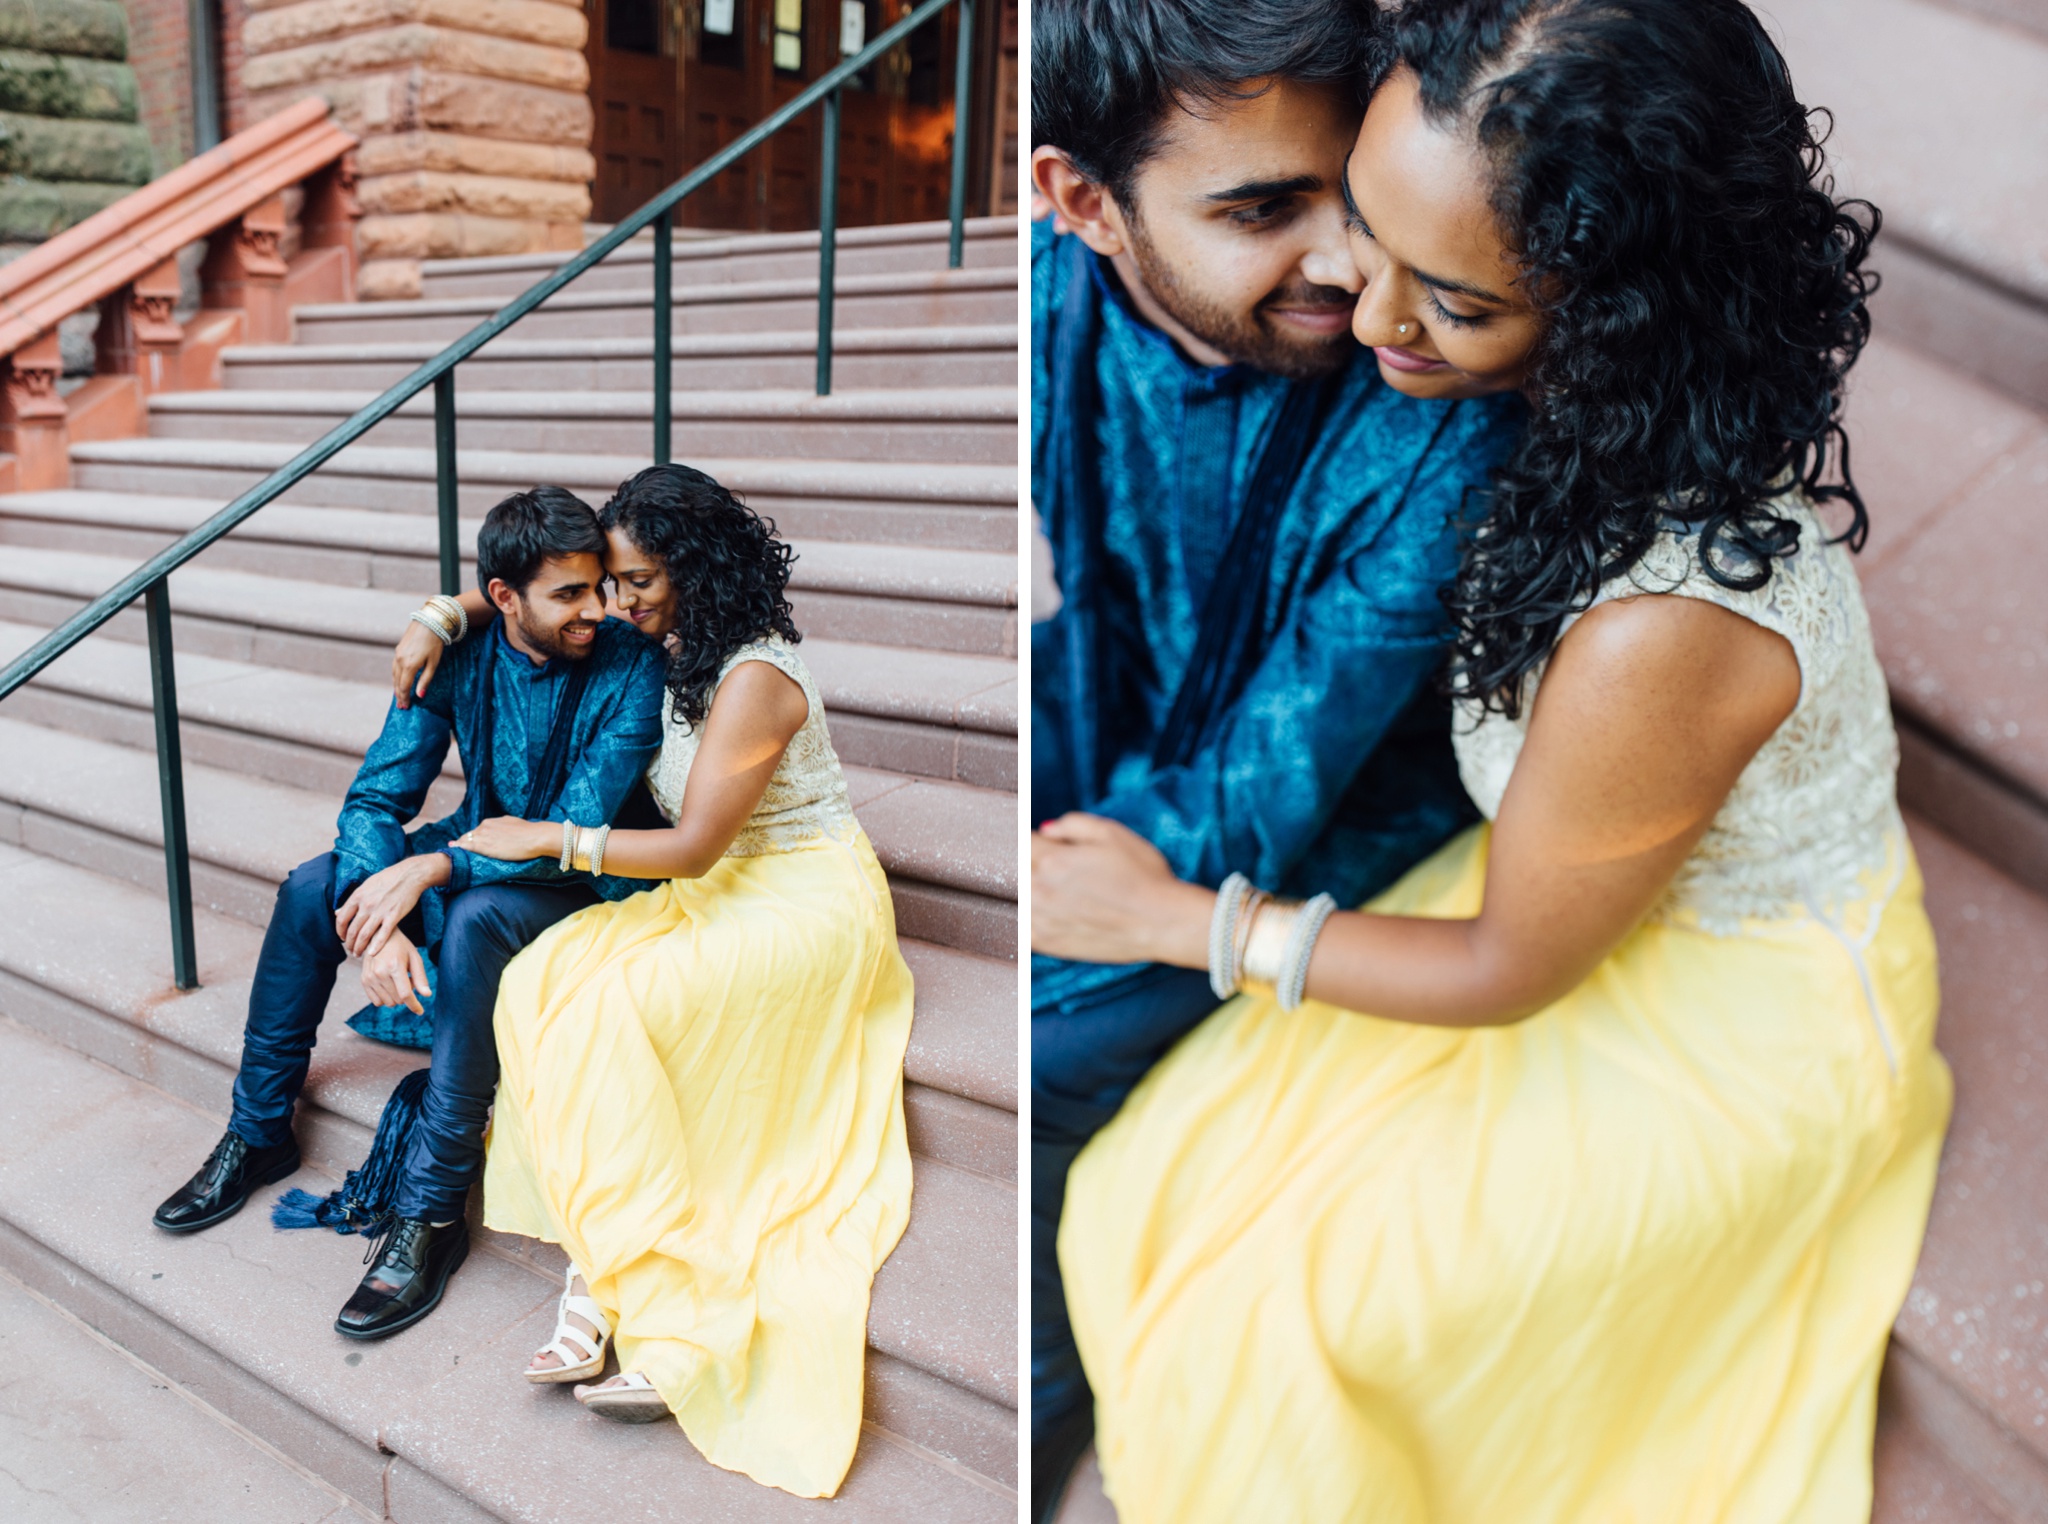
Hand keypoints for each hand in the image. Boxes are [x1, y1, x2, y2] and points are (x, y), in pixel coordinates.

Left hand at [334, 856, 441, 957]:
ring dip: (359, 947)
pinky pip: (382, 935)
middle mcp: (366, 905)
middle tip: (350, 950)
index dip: (340, 931)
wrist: (410, 875)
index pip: (341, 919)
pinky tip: (372, 953)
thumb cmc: (388, 878)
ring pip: (364, 935)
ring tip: (358, 954)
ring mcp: (380, 911)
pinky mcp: (393, 916)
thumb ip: (353, 900)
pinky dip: (376, 946)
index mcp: (357, 896)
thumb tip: (337, 912)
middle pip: (352, 930)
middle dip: (349, 943)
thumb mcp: (366, 885)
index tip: (342, 938)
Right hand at [361, 927, 432, 1015]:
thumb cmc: (401, 947)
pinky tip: (389, 985)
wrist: (378, 936)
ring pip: (388, 1003)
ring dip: (396, 997)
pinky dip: (385, 998)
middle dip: (407, 995)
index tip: (420, 1011)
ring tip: (397, 981)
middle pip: (398, 1000)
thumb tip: (427, 995)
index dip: (414, 1005)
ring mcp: (370, 978)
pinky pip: (377, 1002)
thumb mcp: (415, 958)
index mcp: (394, 966)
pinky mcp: (364, 981)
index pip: (405, 994)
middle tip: (408, 980)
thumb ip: (420, 977)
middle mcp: (380, 973)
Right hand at [392, 620, 444, 709]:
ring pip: (394, 675)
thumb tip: (419, 696)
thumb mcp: (433, 663)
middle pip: (397, 683)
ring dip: (396, 687)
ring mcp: (397, 654)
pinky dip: (395, 677)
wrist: (429, 622)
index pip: (404, 687)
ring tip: (398, 697)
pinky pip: (394, 667)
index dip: (404, 698)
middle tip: (401, 706)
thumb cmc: (435, 643)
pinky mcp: (398, 650)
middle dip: (399, 695)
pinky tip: (398, 681)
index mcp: (409, 666)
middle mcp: (399, 661)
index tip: (406, 707)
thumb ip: (425, 680)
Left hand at [451, 816, 555, 862]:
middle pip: (470, 835)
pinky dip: (459, 848)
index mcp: (493, 821)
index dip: (472, 837)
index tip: (468, 842)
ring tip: (452, 851)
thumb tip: (506, 830)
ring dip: (459, 845)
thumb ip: (505, 827)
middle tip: (457, 848)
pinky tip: (453, 850)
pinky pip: (466, 846)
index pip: (478, 830)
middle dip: (464, 841)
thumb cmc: (530, 833)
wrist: (536, 837)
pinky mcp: (483, 845)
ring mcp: (483, 835)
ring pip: (465, 840)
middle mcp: (485, 826)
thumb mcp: (515, 825)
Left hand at [1031, 814, 1212, 968]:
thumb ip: (1072, 824)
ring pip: (1015, 899)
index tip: (1045, 841)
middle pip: (1012, 869)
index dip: (1033, 837)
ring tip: (1057, 890)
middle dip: (1028, 862)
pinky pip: (1020, 928)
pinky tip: (1049, 913)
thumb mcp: (1113, 833)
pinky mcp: (1048, 945)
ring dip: (1027, 890)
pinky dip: (1027, 918)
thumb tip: (1045, 829)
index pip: (1020, 840)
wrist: (1162, 923)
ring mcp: (1041, 921)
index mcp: (1052, 860)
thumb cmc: (1144, 875)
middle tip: (1055, 866)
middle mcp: (1039, 891)